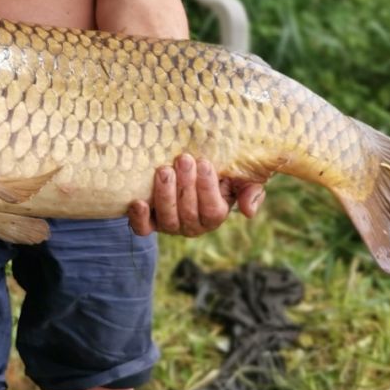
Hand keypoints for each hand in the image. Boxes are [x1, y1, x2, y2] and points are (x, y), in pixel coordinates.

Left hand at [127, 153, 264, 237]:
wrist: (189, 170)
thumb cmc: (219, 173)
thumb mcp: (240, 178)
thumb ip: (251, 191)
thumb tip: (248, 212)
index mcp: (215, 216)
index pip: (212, 209)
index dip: (208, 187)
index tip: (204, 163)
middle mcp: (192, 226)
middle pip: (189, 213)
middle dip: (186, 185)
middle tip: (184, 160)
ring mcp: (170, 225)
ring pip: (168, 219)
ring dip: (165, 195)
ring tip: (164, 170)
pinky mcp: (149, 222)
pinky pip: (143, 228)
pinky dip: (139, 218)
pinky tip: (138, 202)